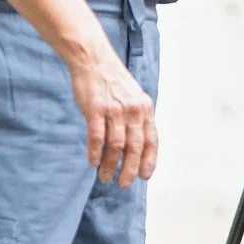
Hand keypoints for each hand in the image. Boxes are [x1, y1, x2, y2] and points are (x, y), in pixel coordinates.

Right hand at [70, 47, 156, 186]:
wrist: (93, 59)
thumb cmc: (112, 81)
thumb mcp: (133, 97)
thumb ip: (136, 118)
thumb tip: (136, 144)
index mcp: (145, 108)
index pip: (151, 140)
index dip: (149, 161)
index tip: (144, 176)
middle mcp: (132, 110)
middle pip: (135, 148)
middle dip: (130, 170)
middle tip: (124, 185)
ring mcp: (114, 110)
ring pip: (116, 146)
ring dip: (110, 166)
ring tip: (105, 178)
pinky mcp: (95, 109)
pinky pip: (97, 138)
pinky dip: (95, 153)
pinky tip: (92, 163)